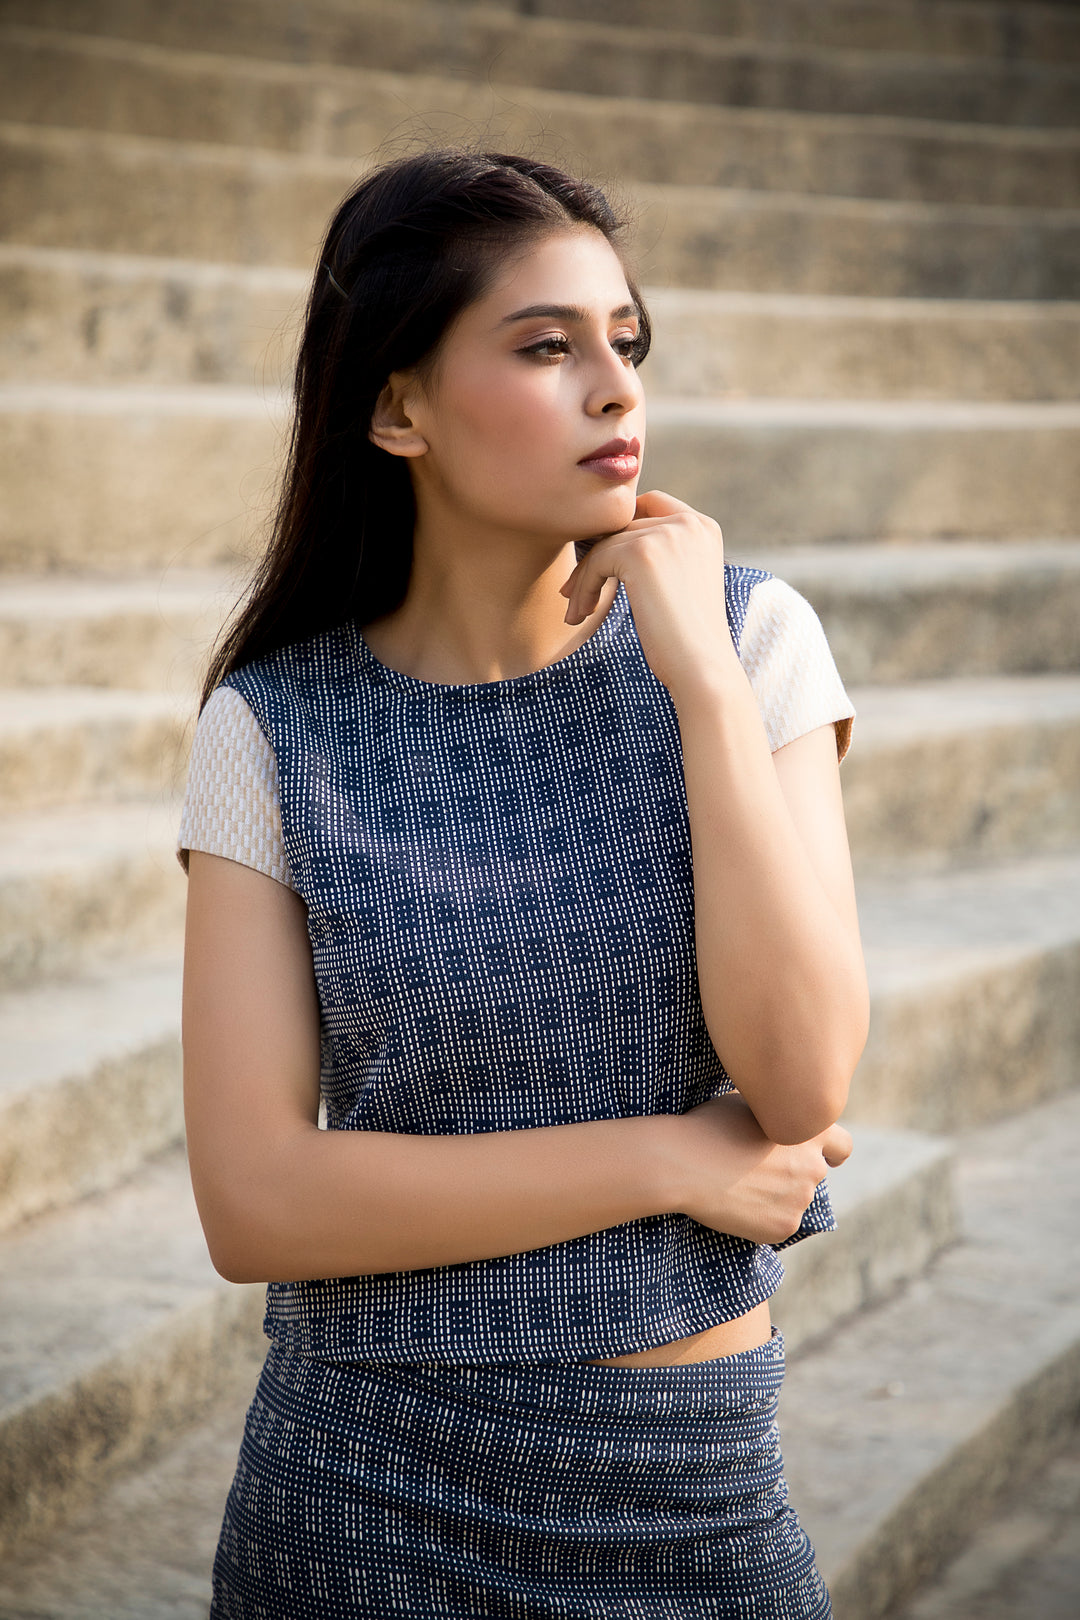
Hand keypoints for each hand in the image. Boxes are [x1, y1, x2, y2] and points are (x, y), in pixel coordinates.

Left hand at [561, 490, 738, 692]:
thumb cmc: (687, 637)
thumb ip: (662, 553)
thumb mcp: (682, 582)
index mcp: (704, 527)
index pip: (651, 504)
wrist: (701, 667)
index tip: (602, 564)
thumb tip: (611, 540)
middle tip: (576, 593)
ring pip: (605, 544)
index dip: (622, 528)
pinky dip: (583, 588)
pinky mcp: (640, 553)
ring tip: (576, 610)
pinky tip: (579, 615)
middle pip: (623, 525)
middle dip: (597, 557)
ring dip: (584, 578)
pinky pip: (596, 561)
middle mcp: (689, 523)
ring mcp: (666, 534)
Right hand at [663, 1092, 852, 1246]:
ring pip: (794, 1201)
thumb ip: (775, 1113)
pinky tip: (735, 1205)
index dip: (830, 1152)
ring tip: (738, 1186)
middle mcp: (814, 1167)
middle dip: (792, 1174)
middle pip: (813, 1175)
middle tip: (756, 1171)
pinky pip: (777, 1224)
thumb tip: (778, 1114)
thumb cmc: (709, 1127)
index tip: (819, 1157)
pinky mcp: (784, 1227)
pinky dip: (761, 1219)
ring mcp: (800, 1200)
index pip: (842, 1146)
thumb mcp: (748, 1104)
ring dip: (776, 1197)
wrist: (684, 1164)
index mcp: (811, 1132)